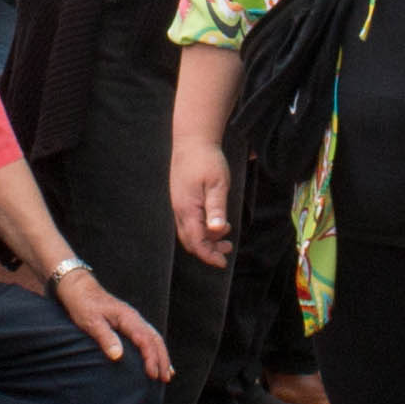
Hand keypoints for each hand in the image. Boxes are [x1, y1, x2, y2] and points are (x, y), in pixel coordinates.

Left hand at [61, 265, 173, 380]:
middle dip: (163, 359)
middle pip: (156, 339)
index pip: (145, 340)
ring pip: (155, 338)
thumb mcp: (91, 322)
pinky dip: (155, 349)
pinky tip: (157, 358)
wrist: (79, 288)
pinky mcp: (129, 322)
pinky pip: (148, 336)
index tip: (153, 375)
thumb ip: (105, 337)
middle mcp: (135, 318)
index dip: (151, 358)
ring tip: (168, 373)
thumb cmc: (84, 305)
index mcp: (128, 318)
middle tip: (165, 379)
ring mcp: (134, 319)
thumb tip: (117, 356)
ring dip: (162, 355)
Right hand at [173, 142, 233, 267]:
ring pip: (188, 232)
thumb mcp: (218, 184)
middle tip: (226, 251)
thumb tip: (216, 230)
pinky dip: (201, 229)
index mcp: (188, 209)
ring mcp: (178, 205)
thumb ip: (216, 208)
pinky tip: (216, 224)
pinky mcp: (181, 199)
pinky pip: (188, 222)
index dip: (209, 255)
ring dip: (206, 240)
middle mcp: (179, 210)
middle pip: (190, 241)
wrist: (192, 140)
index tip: (223, 262)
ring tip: (225, 239)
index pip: (196, 241)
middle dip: (207, 250)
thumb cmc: (207, 160)